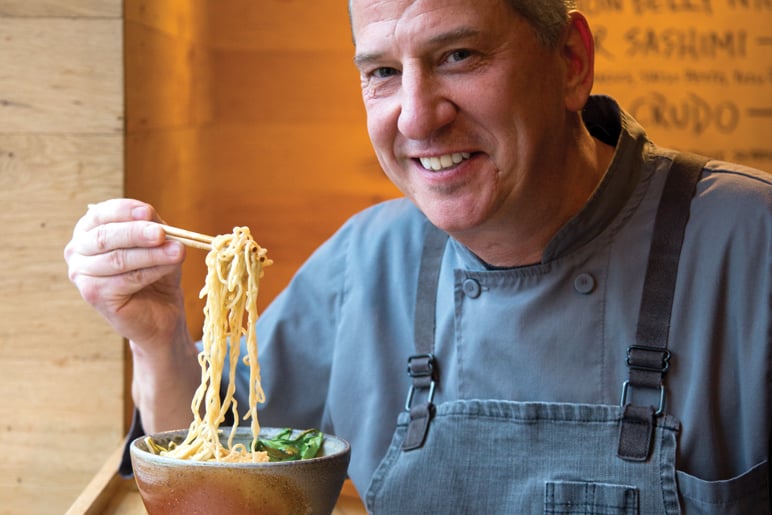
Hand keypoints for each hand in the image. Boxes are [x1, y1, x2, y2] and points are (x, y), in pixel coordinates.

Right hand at [64, 198, 187, 350]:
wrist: (160, 312)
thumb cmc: (156, 273)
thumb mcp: (158, 242)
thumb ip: (152, 226)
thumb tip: (150, 215)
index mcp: (88, 230)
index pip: (101, 214)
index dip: (124, 210)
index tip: (147, 211)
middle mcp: (78, 250)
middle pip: (105, 236)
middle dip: (137, 233)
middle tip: (162, 233)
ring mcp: (81, 274)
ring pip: (118, 259)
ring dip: (151, 254)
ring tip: (178, 252)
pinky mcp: (93, 294)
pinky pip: (125, 280)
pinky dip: (151, 272)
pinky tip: (169, 268)